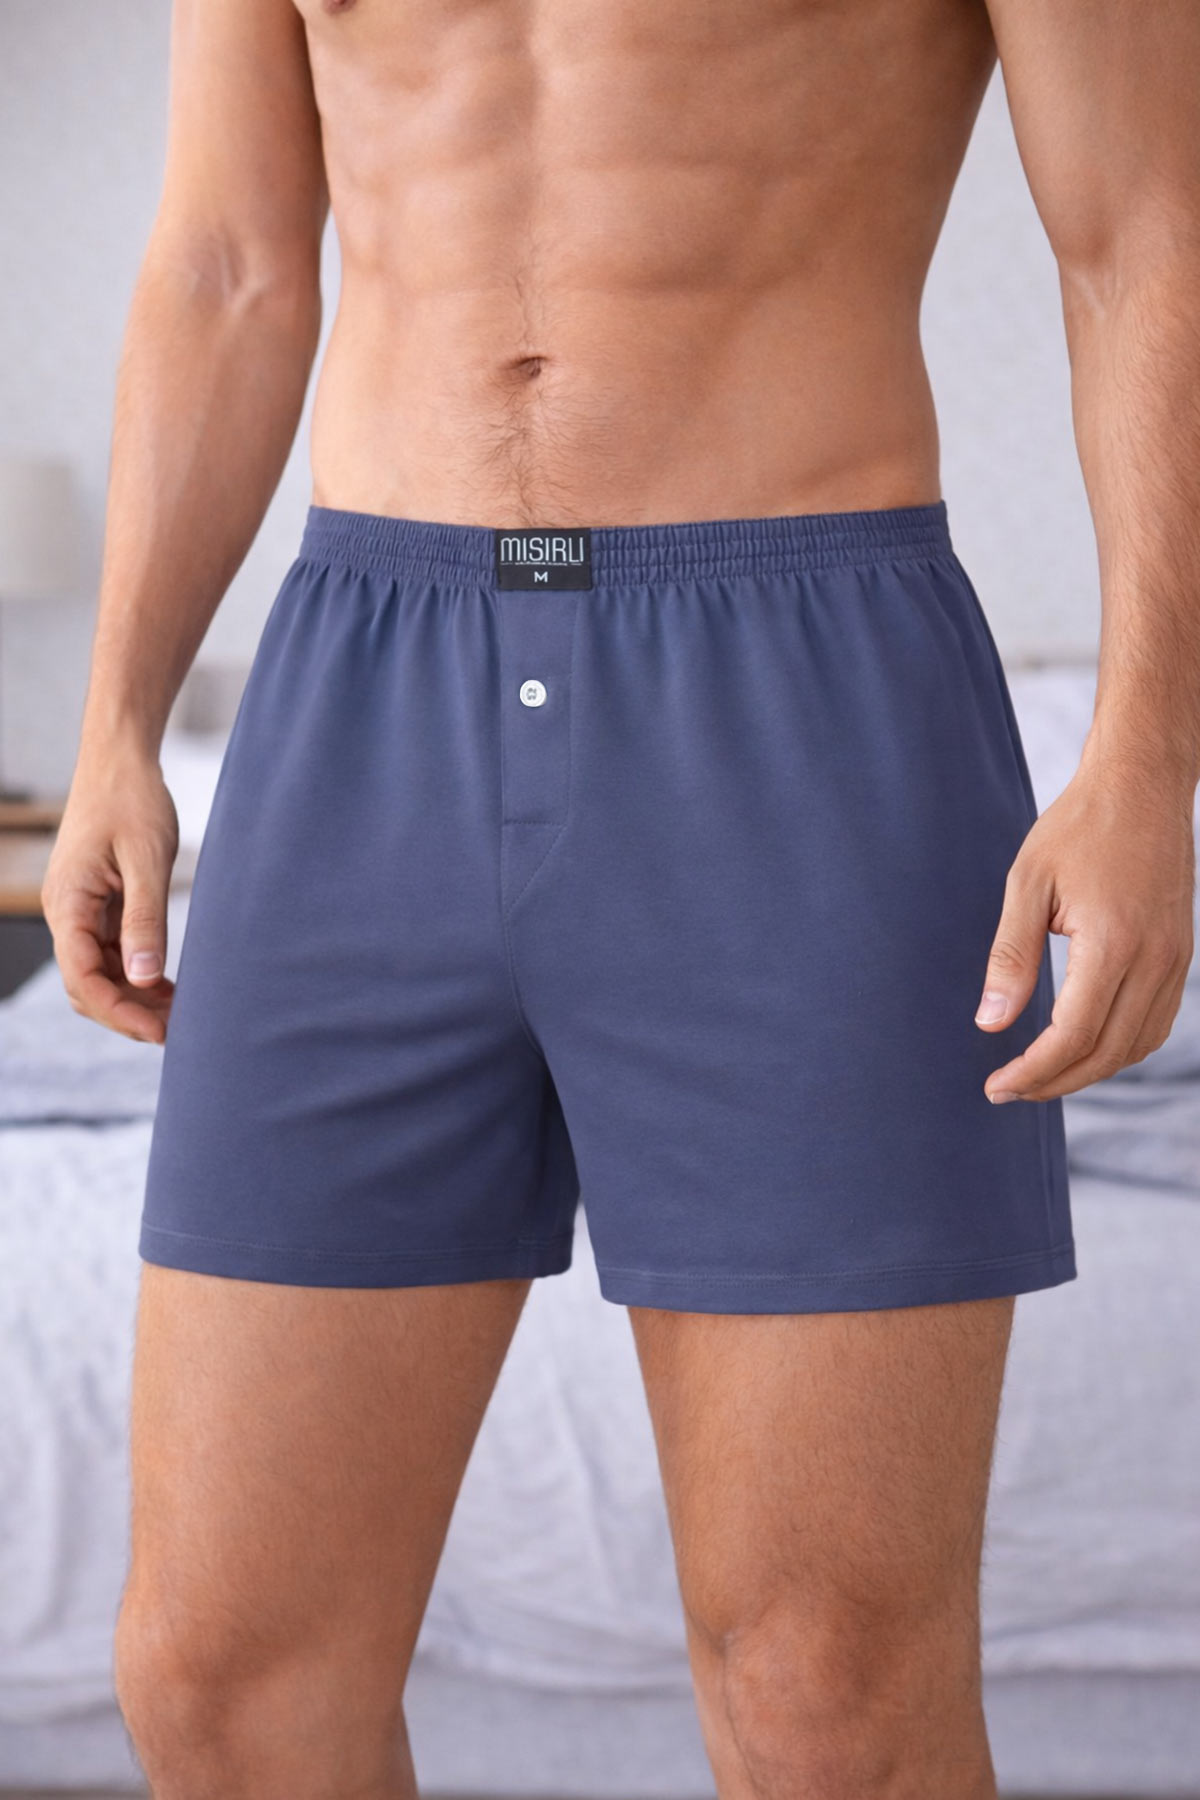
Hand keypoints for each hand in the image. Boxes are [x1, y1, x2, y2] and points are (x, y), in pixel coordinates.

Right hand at [41, 747, 179, 1044]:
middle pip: (87, 985)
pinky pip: (112, 953)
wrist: (121, 759)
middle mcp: (67, 913)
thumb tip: (143, 979)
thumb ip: (145, 920)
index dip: (119, 1011)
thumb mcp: (146, 861)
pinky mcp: (100, 905)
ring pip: (100, 973)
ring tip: (179, 1014)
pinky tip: (169, 987)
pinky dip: (138, 974)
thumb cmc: (132, 800)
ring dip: (134, 997)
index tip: (159, 1032)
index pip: (83, 978)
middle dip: (127, 1013)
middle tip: (176, 1032)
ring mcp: (82, 911)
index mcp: (68, 903)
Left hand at [974, 761, 1195, 1102]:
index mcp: (1114, 944)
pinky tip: (1086, 1048)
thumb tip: (991, 1025)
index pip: (1073, 1036)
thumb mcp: (1028, 883)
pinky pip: (1157, 1023)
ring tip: (1041, 1076)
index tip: (995, 1086)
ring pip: (1137, 1046)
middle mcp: (1154, 960)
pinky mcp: (1181, 955)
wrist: (1142, 785)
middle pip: (1106, 1053)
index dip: (1032, 1071)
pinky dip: (1122, 1048)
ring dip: (1089, 1071)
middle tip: (1009, 1091)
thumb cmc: (1079, 827)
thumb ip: (1010, 958)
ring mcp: (1175, 960)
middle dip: (1055, 1082)